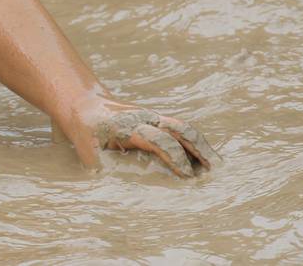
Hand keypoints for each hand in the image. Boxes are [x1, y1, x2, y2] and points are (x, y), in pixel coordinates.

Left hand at [62, 98, 221, 176]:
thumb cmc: (87, 136)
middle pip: (178, 128)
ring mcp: (153, 117)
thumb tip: (129, 195)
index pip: (157, 138)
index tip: (187, 176)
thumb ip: (109, 172)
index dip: (174, 156)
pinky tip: (207, 161)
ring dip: (202, 147)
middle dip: (198, 149)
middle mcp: (144, 118)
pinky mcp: (158, 121)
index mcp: (126, 126)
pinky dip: (196, 144)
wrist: (84, 105)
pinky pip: (181, 130)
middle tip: (214, 173)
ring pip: (184, 128)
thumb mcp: (90, 155)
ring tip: (218, 168)